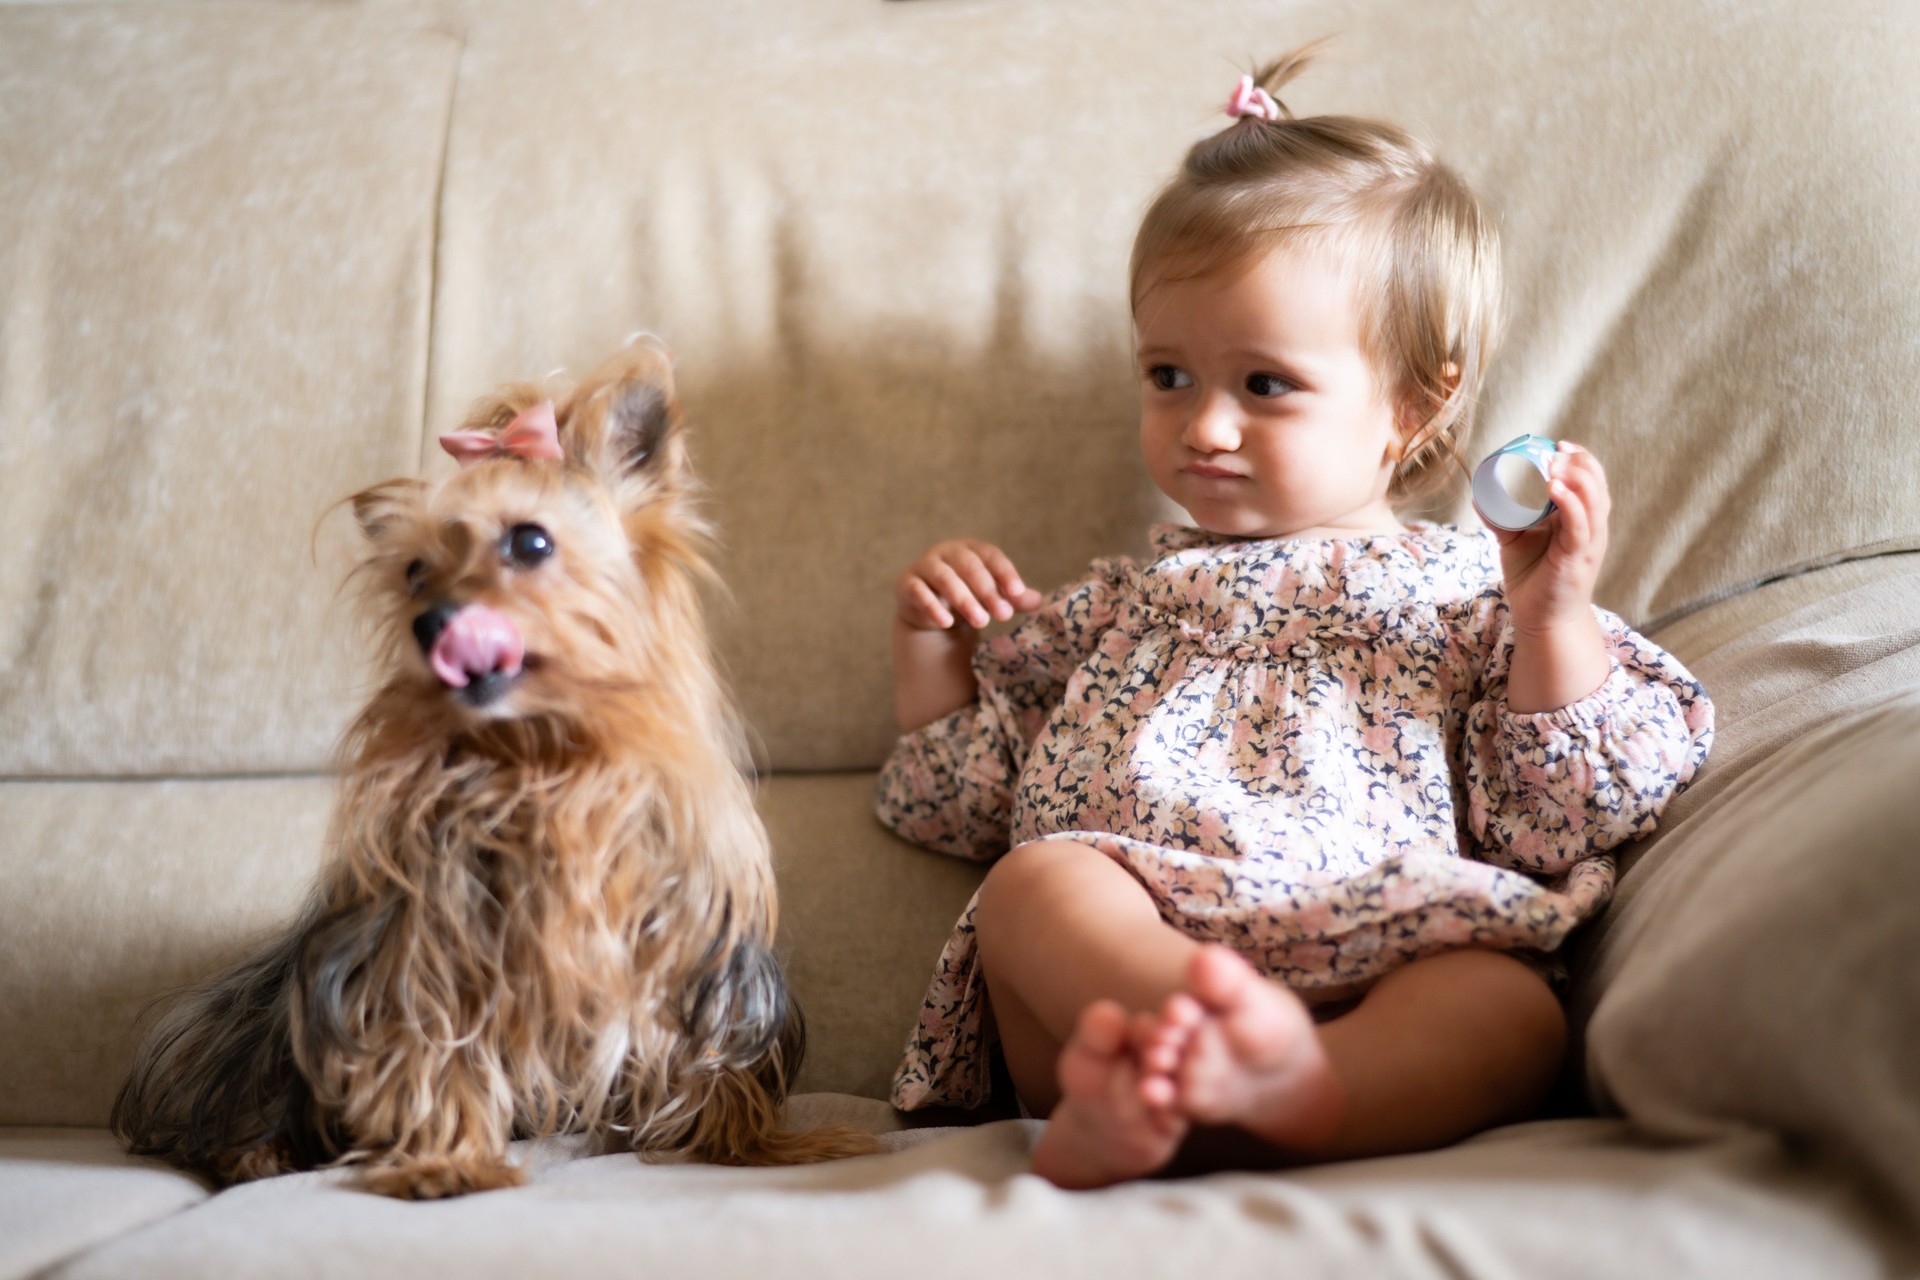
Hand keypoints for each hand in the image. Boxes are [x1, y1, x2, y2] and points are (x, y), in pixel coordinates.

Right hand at [896, 539, 1043, 630]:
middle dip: (988, 590)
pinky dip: (933, 607)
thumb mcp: (992, 597)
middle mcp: (947, 552)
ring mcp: (925, 566)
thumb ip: (1013, 598)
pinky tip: (946, 623)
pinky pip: (919, 592)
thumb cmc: (967, 596)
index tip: (1018, 593)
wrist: (931, 611)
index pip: (990, 555)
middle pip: (969, 565)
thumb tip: (1038, 601)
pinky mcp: (907, 584)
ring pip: (945, 577)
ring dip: (965, 599)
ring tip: (982, 622)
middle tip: (1004, 615)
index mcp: (970, 548)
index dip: (1005, 573)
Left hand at [1489, 442, 1609, 635]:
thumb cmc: (1533, 579)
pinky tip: (1555, 489)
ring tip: (1555, 464)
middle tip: (1557, 449)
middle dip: (1580, 463)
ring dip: (1577, 478)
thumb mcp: (1515, 541)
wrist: (1541, 619)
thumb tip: (1478, 497)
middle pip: (1597, 486)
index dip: (1580, 460)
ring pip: (1595, 502)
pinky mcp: (1579, 558)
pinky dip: (1571, 504)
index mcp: (1579, 519)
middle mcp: (1590, 528)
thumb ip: (1502, 519)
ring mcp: (1588, 543)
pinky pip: (1581, 526)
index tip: (1558, 444)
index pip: (1590, 481)